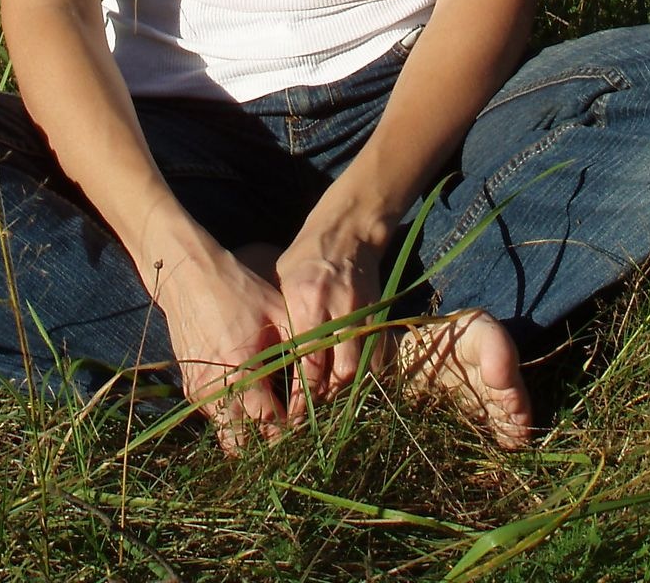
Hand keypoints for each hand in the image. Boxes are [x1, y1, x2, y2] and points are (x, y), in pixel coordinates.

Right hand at [155, 248, 292, 453]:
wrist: (187, 274)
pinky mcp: (188, 386)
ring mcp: (198, 391)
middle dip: (265, 441)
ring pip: (225, 435)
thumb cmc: (237, 289)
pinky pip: (212, 418)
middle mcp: (217, 390)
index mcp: (242, 372)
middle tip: (284, 427)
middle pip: (243, 444)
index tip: (304, 422)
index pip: (271, 423)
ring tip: (267, 415)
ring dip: (246, 432)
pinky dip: (230, 417)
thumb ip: (298, 347)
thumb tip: (320, 376)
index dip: (290, 427)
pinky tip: (246, 398)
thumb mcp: (276, 311)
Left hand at [275, 221, 387, 422]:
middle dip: (327, 400)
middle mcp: (338, 310)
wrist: (349, 230)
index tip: (294, 417)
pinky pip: (379, 358)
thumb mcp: (283, 281)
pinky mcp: (380, 317)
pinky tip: (354, 387)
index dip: (303, 395)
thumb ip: (282, 320)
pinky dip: (368, 377)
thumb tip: (268, 363)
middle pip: (341, 373)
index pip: (310, 361)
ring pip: (363, 369)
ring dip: (348, 392)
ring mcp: (363, 314)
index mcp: (308, 301)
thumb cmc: (306, 256)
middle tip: (313, 418)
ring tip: (332, 407)